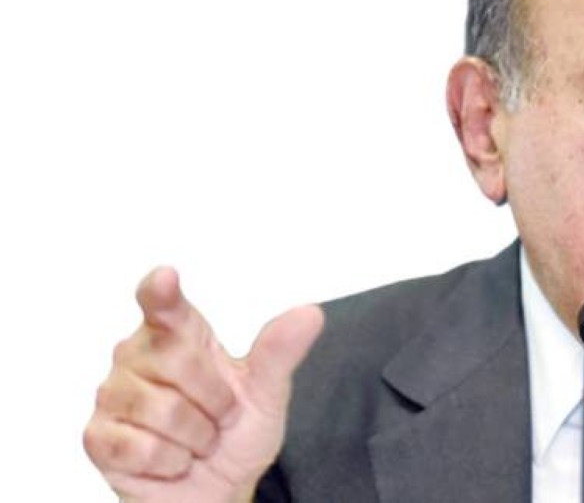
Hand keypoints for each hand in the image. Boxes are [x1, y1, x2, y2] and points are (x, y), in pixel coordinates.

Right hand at [83, 267, 323, 502]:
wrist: (217, 491)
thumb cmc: (235, 434)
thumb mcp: (266, 394)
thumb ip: (280, 353)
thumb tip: (310, 314)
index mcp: (178, 334)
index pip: (164, 307)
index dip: (160, 292)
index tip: (165, 277)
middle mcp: (136, 355)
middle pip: (178, 362)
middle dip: (214, 400)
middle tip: (218, 417)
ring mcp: (112, 395)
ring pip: (163, 411)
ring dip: (195, 437)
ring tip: (195, 441)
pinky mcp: (98, 438)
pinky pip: (142, 448)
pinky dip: (171, 462)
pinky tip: (171, 461)